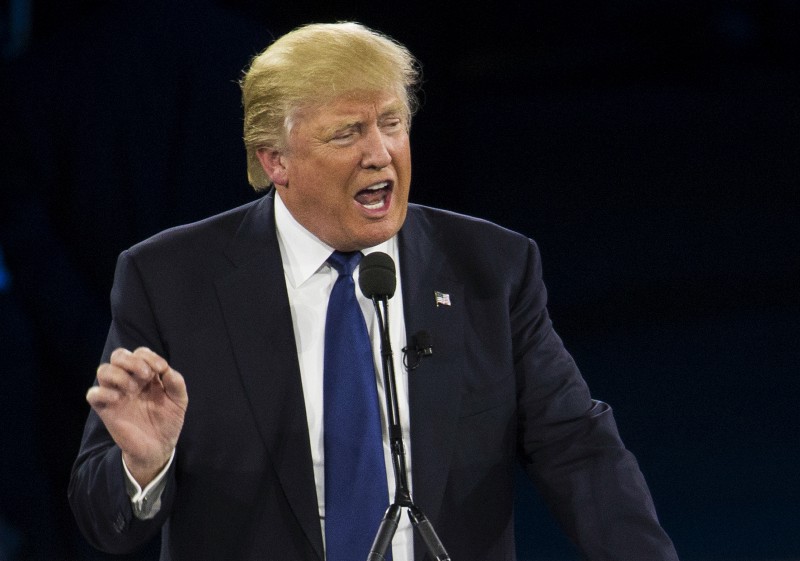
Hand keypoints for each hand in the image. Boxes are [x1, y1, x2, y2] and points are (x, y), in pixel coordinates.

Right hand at [87, 347, 187, 486]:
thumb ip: (176, 384)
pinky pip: (92, 394)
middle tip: (145, 375)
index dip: (149, 356)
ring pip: (103, 370)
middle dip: (131, 360)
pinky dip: (102, 392)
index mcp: (146, 375)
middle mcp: (129, 380)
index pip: (140, 353)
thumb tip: (167, 370)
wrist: (158, 448)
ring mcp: (116, 394)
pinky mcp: (106, 409)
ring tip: (133, 389)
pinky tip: (118, 399)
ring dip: (118, 374)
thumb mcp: (179, 401)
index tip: (161, 369)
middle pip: (118, 355)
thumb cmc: (168, 421)